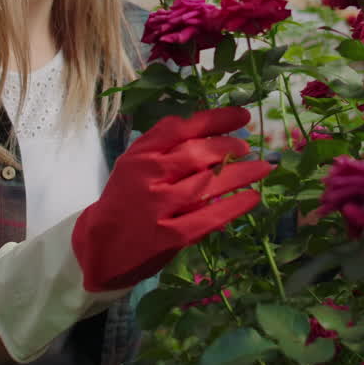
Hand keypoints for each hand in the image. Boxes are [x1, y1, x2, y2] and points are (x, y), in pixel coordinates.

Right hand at [72, 106, 270, 290]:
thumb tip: (214, 132)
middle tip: (248, 146)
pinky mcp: (169, 236)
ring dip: (241, 174)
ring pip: (207, 184)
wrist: (100, 249)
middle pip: (197, 153)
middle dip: (229, 146)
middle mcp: (148, 176)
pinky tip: (252, 197)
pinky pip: (209, 218)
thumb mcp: (134, 165)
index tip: (242, 115)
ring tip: (263, 167)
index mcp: (140, 155)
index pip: (181, 127)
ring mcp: (158, 207)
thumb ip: (165, 148)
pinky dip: (234, 207)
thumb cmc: (125, 201)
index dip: (215, 118)